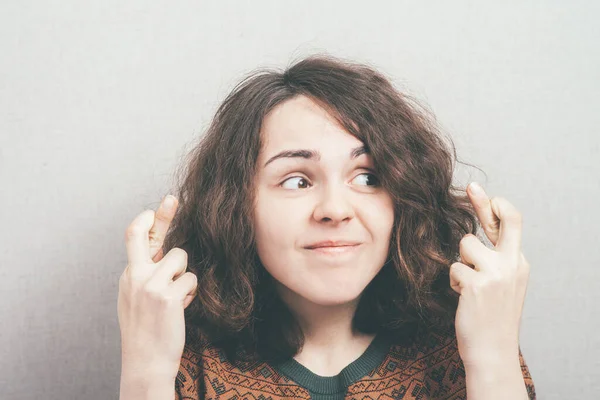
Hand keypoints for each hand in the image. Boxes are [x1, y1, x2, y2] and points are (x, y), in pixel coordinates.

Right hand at [117, 195, 197, 377]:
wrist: (146, 360)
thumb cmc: (146, 329)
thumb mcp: (138, 296)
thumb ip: (148, 272)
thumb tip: (165, 251)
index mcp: (128, 274)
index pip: (134, 238)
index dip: (147, 220)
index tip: (158, 206)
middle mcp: (134, 275)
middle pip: (145, 234)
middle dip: (162, 214)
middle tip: (172, 198)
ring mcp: (149, 284)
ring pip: (180, 257)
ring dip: (184, 274)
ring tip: (177, 296)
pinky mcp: (167, 295)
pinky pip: (191, 279)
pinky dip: (191, 292)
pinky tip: (182, 307)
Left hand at [449, 182, 530, 367]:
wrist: (492, 352)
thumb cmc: (491, 317)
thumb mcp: (501, 284)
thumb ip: (492, 259)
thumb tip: (472, 236)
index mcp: (519, 262)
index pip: (511, 223)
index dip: (494, 205)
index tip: (477, 190)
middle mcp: (513, 264)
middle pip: (504, 219)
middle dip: (485, 201)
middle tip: (472, 187)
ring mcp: (497, 273)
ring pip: (465, 244)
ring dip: (460, 262)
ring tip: (467, 285)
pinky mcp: (478, 284)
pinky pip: (454, 268)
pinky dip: (453, 281)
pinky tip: (463, 297)